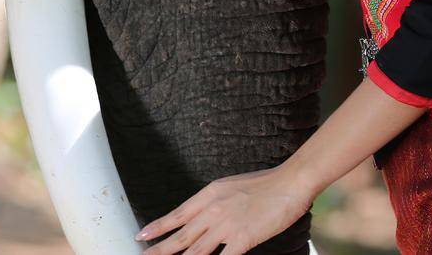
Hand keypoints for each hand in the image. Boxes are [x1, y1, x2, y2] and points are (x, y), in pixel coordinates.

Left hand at [135, 165, 312, 254]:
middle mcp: (213, 210)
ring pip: (194, 251)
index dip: (158, 226)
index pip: (177, 214)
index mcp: (210, 195)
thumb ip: (214, 203)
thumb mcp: (231, 187)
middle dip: (159, 249)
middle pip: (180, 236)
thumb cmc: (265, 184)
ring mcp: (226, 226)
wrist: (289, 182)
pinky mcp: (242, 239)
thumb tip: (203, 216)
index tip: (141, 235)